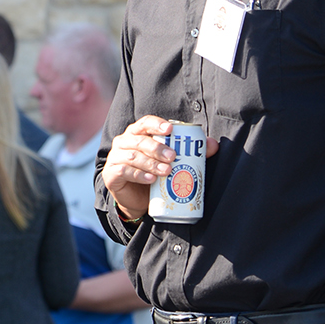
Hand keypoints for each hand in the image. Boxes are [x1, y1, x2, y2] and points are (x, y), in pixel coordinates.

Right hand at [100, 117, 218, 221]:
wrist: (138, 200)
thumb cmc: (155, 175)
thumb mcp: (172, 162)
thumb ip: (192, 152)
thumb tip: (213, 145)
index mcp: (137, 134)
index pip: (144, 123)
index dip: (156, 124)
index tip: (170, 129)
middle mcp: (123, 142)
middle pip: (139, 140)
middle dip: (157, 147)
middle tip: (173, 157)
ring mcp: (115, 158)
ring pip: (132, 155)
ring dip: (150, 163)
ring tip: (166, 171)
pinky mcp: (111, 174)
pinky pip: (123, 171)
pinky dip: (139, 174)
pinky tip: (151, 180)